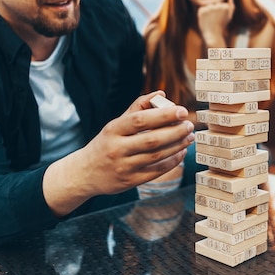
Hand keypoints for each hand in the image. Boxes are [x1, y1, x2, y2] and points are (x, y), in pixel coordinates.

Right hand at [43, 91, 193, 215]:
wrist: (85, 173)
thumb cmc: (107, 142)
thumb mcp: (116, 124)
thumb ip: (138, 107)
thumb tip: (161, 93)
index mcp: (113, 130)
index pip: (140, 120)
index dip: (163, 115)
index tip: (181, 111)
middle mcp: (117, 148)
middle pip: (152, 139)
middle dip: (176, 131)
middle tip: (189, 125)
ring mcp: (123, 167)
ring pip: (157, 156)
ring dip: (178, 146)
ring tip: (189, 137)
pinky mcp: (130, 181)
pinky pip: (156, 171)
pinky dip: (172, 161)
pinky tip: (181, 152)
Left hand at [197, 0, 234, 46]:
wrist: (213, 35)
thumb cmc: (222, 26)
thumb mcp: (229, 17)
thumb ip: (231, 7)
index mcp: (225, 7)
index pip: (221, 5)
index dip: (220, 13)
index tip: (221, 19)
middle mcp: (217, 6)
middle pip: (214, 4)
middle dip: (214, 11)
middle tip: (215, 20)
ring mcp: (209, 8)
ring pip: (208, 6)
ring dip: (208, 12)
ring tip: (211, 20)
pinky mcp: (202, 11)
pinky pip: (202, 9)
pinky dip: (202, 14)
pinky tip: (205, 20)